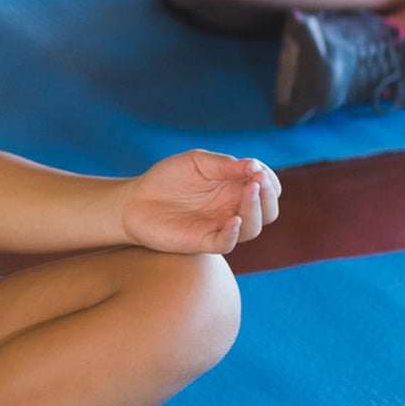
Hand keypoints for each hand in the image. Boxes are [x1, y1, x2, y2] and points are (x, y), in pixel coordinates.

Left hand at [120, 151, 280, 254]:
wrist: (135, 200)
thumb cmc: (168, 178)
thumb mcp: (197, 162)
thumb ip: (224, 164)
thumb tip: (255, 166)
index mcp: (236, 189)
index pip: (269, 189)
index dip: (269, 180)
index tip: (256, 168)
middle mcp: (233, 210)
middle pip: (269, 211)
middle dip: (268, 195)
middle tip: (256, 180)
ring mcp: (220, 227)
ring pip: (253, 229)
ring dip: (255, 210)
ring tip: (249, 190)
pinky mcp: (203, 241)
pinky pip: (226, 244)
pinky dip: (233, 234)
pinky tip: (233, 220)